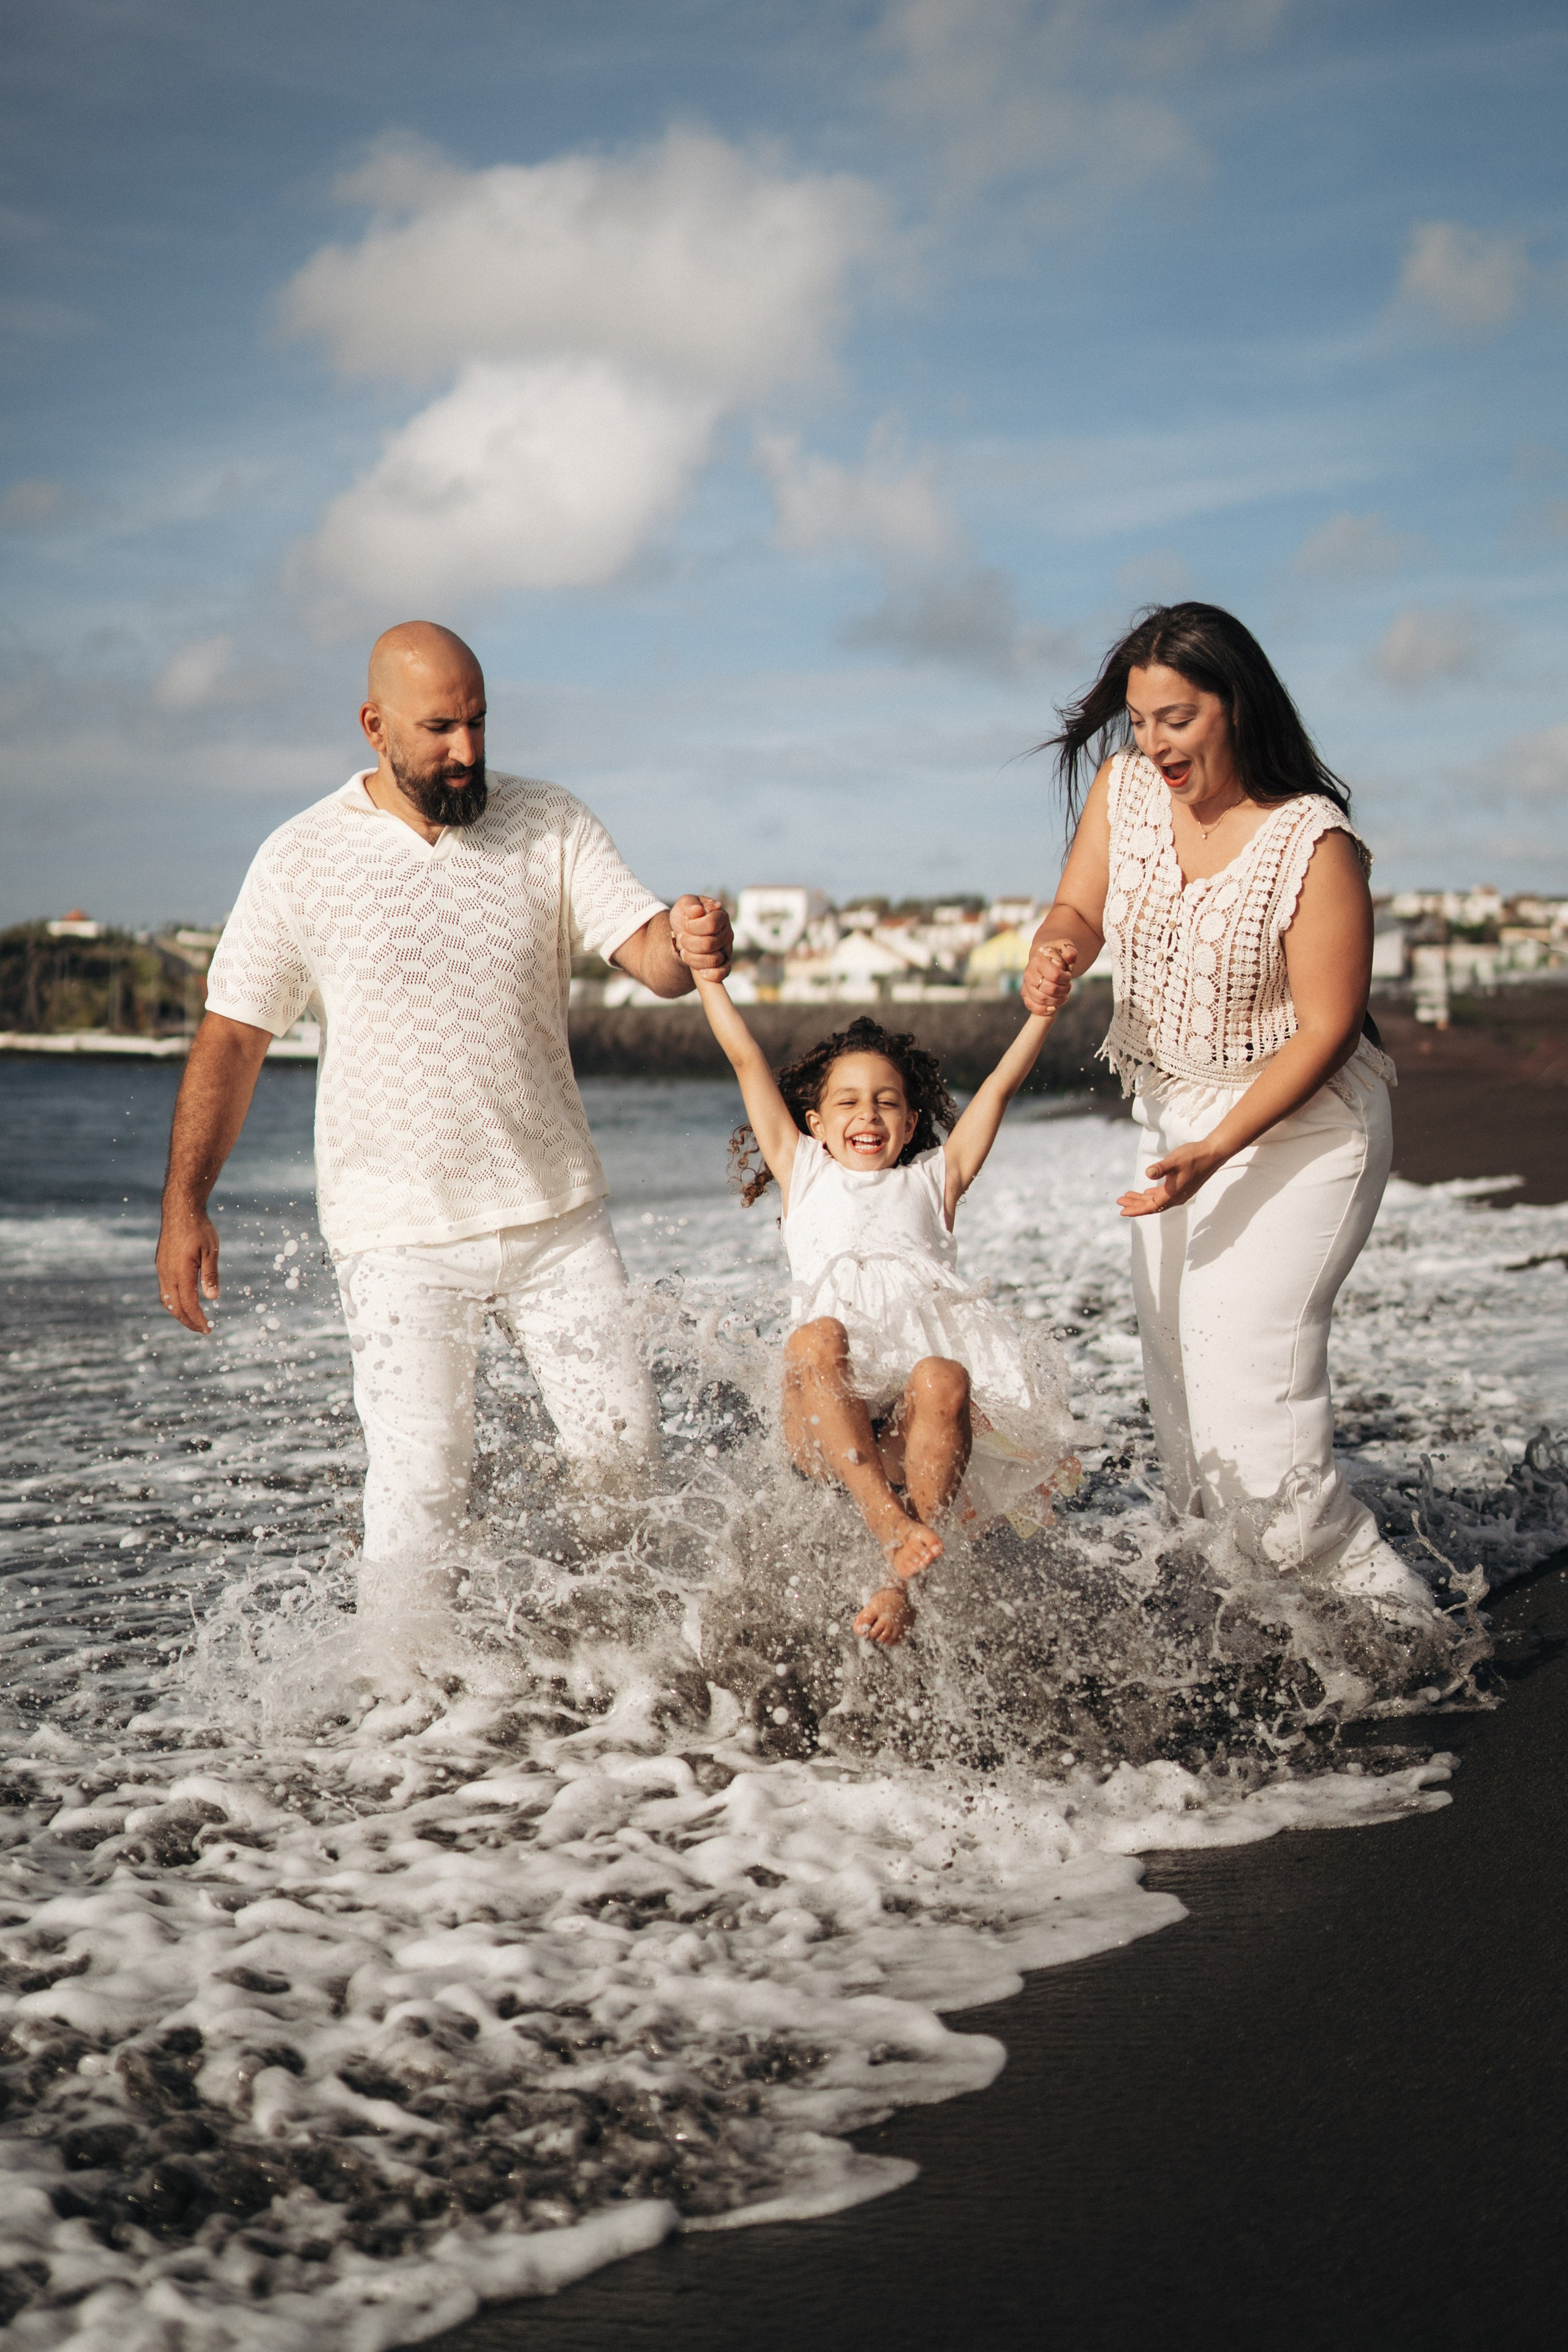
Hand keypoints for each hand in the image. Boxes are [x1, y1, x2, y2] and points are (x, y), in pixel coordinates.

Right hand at [155, 1202, 220, 1333]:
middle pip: (174, 1307)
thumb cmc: (199, 1228)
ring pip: (166, 1299)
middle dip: (188, 1321)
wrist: (181, 1209)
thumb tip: (213, 1298)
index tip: (208, 1329)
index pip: (188, 1304)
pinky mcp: (161, 1263)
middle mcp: (167, 1273)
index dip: (198, 1319)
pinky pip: (164, 1289)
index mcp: (180, 1272)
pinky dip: (173, 1300)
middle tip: (202, 1329)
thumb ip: (211, 1275)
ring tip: (193, 1319)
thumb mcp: (211, 1251)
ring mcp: (161, 1268)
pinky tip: (184, 1301)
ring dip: (179, 1312)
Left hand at [670, 893, 731, 977]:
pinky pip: (724, 973)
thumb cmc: (686, 917)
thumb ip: (690, 904)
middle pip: (710, 944)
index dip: (694, 927)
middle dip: (690, 943)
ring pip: (714, 960)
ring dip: (693, 958)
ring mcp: (727, 950)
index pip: (711, 924)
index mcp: (720, 916)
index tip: (686, 925)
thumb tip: (699, 910)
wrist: (683, 934)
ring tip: (684, 952)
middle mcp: (727, 933)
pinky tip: (701, 973)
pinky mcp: (724, 964)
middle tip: (681, 939)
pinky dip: (712, 974)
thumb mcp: (684, 905)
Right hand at [1020, 938, 1075, 1017]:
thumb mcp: (1065, 948)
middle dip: (1064, 990)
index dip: (1066, 978)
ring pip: (1043, 1000)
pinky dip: (1044, 1010)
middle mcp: (1029, 973)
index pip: (1055, 975)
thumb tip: (1068, 957)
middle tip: (1067, 986)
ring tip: (1063, 995)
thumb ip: (1070, 951)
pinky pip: (1033, 1007)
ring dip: (1058, 1000)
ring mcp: (1026, 985)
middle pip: (1050, 989)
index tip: (1068, 974)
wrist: (1044, 958)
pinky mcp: (1025, 994)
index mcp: (1038, 960)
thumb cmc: (1057, 954)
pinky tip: (1053, 1008)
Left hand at [1117, 1141, 1222, 1217]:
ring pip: (1157, 1200)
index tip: (1122, 1211)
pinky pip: (1164, 1195)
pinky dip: (1153, 1194)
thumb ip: (1161, 1168)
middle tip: (1119, 1202)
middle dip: (1135, 1204)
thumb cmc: (1193, 1156)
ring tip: (1127, 1196)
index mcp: (1173, 1194)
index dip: (1135, 1209)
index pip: (1150, 1206)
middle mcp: (1176, 1197)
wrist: (1213, 1153)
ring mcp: (1180, 1193)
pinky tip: (1146, 1191)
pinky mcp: (1182, 1187)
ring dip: (1142, 1199)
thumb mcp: (1174, 1160)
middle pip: (1151, 1205)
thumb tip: (1148, 1173)